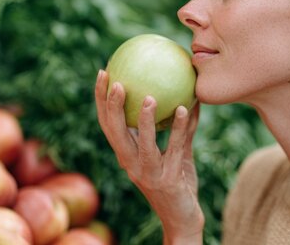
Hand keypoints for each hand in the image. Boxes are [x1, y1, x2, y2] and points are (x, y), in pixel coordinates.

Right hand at [95, 69, 203, 243]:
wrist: (183, 218)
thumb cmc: (178, 181)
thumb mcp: (178, 151)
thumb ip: (181, 128)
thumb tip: (189, 94)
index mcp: (126, 155)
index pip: (107, 123)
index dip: (101, 99)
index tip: (103, 72)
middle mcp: (131, 163)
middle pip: (115, 132)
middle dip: (111, 106)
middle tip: (116, 81)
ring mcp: (148, 173)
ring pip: (143, 143)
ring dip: (146, 119)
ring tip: (151, 97)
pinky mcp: (167, 179)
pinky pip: (174, 148)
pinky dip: (179, 128)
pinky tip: (185, 109)